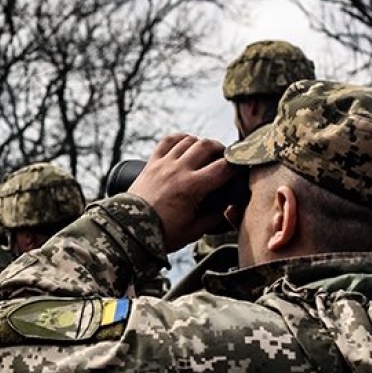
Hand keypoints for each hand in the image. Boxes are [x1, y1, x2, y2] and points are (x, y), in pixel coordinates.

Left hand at [127, 133, 236, 250]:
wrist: (130, 231)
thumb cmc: (163, 233)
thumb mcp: (195, 230)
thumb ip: (215, 216)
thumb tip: (229, 205)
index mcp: (192, 187)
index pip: (223, 167)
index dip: (237, 167)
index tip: (242, 170)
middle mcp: (178, 170)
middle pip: (207, 145)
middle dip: (222, 150)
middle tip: (226, 160)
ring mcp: (163, 164)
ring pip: (188, 140)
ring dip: (202, 144)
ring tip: (208, 154)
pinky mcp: (151, 163)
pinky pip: (167, 141)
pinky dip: (180, 139)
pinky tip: (187, 145)